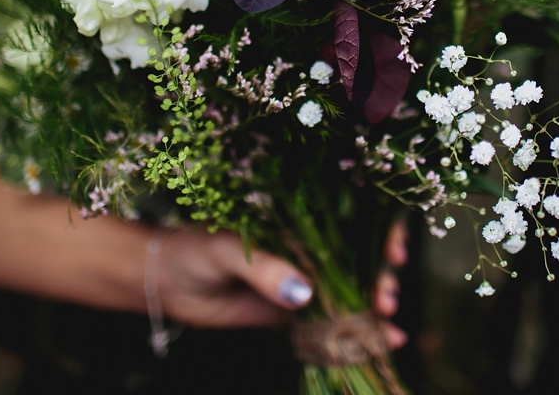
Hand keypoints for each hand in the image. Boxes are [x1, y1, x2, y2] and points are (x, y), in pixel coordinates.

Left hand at [156, 225, 408, 348]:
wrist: (165, 282)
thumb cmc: (194, 249)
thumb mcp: (227, 251)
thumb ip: (263, 269)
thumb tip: (303, 292)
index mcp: (298, 218)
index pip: (352, 217)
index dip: (380, 230)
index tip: (393, 251)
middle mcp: (308, 247)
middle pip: (360, 257)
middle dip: (381, 276)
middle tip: (385, 299)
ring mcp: (303, 279)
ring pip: (352, 290)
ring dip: (375, 306)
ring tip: (387, 325)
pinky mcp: (294, 312)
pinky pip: (331, 321)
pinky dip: (355, 332)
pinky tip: (379, 342)